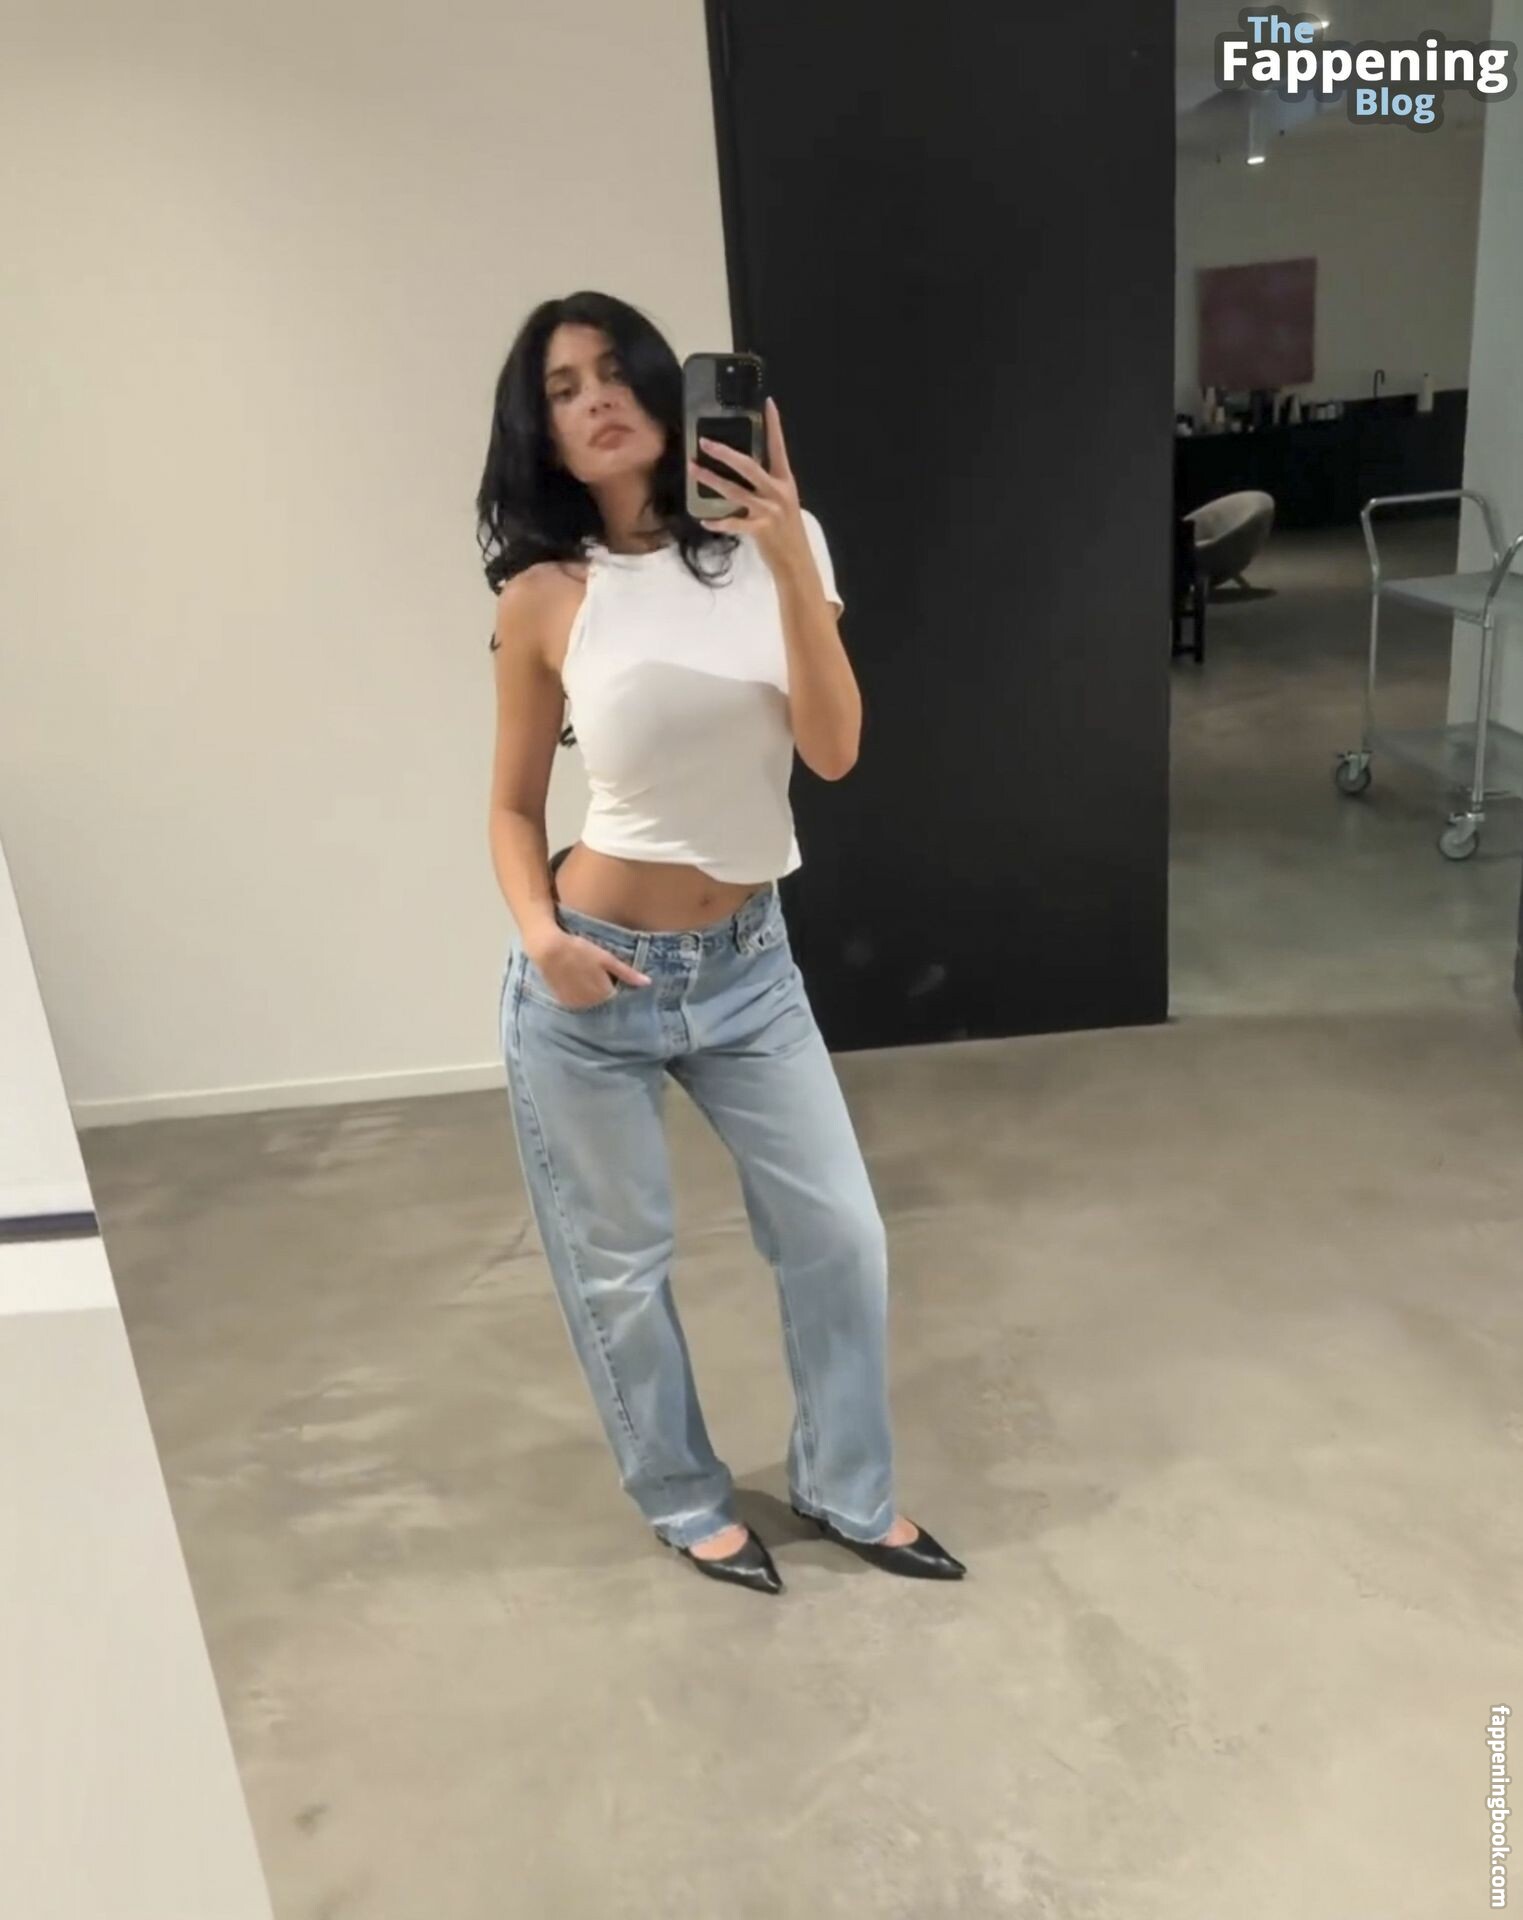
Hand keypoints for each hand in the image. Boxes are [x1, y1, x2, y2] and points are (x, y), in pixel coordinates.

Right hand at [525, 928, 650, 1008]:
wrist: (548, 949)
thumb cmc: (580, 950)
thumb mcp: (606, 958)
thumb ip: (627, 973)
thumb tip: (647, 983)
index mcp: (605, 993)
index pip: (618, 995)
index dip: (615, 983)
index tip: (609, 973)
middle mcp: (591, 1003)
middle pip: (604, 1000)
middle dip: (603, 988)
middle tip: (595, 971)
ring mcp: (576, 1004)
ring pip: (591, 1002)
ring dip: (590, 993)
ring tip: (582, 974)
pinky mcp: (564, 1002)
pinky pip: (577, 1002)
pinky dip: (578, 994)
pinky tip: (573, 980)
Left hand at [690, 396, 812, 577]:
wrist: (796, 560)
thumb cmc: (787, 528)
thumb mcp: (783, 500)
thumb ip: (766, 484)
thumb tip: (742, 466)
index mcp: (785, 480)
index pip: (778, 447)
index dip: (774, 425)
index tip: (768, 403)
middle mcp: (777, 491)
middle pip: (748, 466)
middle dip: (725, 453)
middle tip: (704, 442)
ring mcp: (768, 510)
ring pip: (735, 491)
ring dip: (711, 480)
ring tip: (694, 470)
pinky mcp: (759, 529)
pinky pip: (733, 524)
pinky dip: (717, 522)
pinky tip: (703, 519)